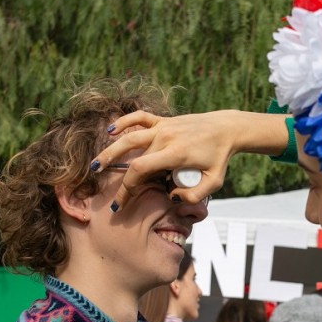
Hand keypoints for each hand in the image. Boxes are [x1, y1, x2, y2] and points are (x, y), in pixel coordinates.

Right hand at [91, 110, 288, 209]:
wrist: (226, 129)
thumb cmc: (220, 158)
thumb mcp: (213, 182)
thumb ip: (194, 196)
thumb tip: (170, 197)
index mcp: (176, 154)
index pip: (141, 170)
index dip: (127, 188)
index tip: (121, 204)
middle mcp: (165, 137)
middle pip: (134, 159)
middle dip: (121, 181)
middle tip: (113, 198)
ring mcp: (163, 126)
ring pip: (130, 138)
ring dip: (110, 151)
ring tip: (95, 166)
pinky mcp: (164, 120)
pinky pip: (139, 117)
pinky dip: (123, 122)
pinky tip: (110, 131)